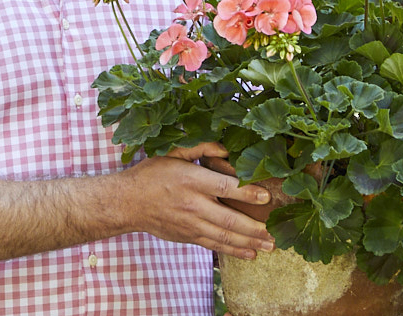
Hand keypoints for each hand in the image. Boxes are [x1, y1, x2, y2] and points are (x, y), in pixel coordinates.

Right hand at [120, 142, 274, 259]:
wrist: (128, 202)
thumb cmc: (151, 174)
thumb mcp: (172, 152)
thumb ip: (199, 148)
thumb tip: (225, 149)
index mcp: (190, 180)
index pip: (224, 187)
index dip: (247, 192)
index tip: (266, 196)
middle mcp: (192, 204)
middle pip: (229, 219)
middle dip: (255, 228)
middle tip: (275, 233)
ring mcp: (190, 224)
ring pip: (224, 236)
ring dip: (249, 243)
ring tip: (268, 247)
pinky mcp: (187, 237)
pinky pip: (214, 245)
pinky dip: (233, 251)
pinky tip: (248, 253)